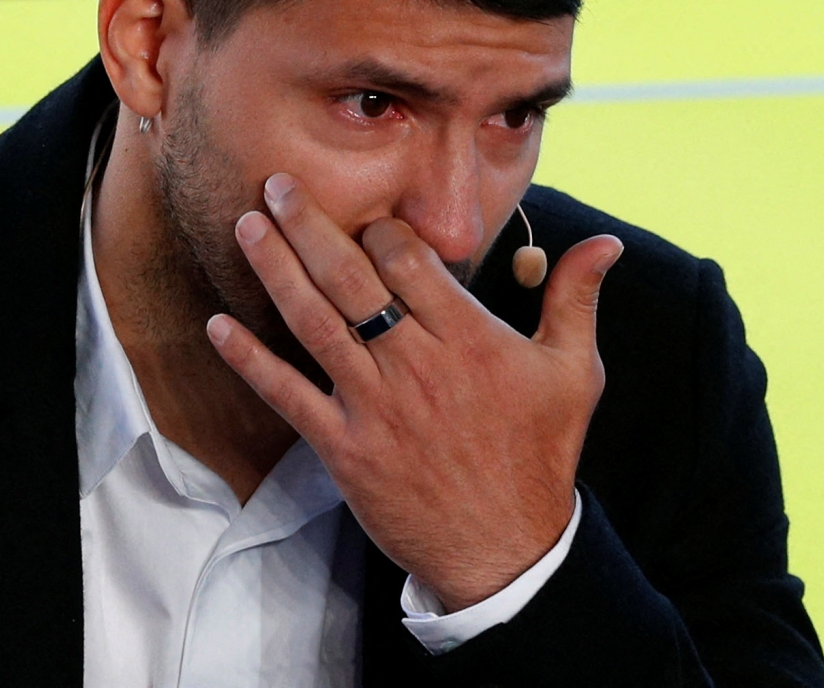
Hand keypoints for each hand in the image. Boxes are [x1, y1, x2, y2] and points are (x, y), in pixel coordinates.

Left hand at [207, 173, 622, 611]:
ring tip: (248, 228)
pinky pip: (288, 395)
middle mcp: (415, 363)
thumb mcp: (575, 374)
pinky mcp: (343, 448)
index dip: (381, 229)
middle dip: (309, 225)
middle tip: (276, 184)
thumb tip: (605, 242)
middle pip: (351, 277)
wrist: (504, 547)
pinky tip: (219, 327)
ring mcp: (374, 406)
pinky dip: (250, 360)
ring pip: (314, 322)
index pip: (410, 261)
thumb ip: (577, 301)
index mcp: (468, 338)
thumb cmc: (539, 457)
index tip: (366, 214)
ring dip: (275, 271)